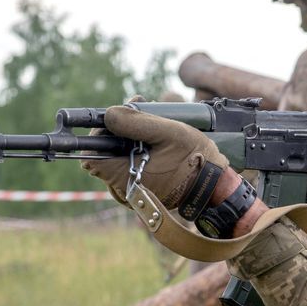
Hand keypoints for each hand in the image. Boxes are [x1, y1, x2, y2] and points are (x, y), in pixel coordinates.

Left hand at [81, 105, 227, 207]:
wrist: (215, 185)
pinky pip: (128, 170)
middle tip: (140, 112)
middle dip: (117, 133)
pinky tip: (154, 140)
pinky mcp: (141, 192)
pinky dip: (136, 154)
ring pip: (116, 162)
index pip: (91, 156)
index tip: (117, 120)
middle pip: (104, 156)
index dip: (99, 134)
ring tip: (152, 124)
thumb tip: (108, 115)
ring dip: (128, 141)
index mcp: (124, 177)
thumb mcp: (168, 132)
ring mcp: (132, 193)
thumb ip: (135, 122)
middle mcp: (124, 190)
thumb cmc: (194, 159)